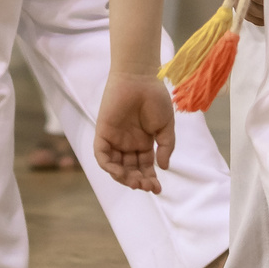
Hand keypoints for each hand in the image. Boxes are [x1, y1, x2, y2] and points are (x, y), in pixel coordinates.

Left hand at [93, 70, 177, 193]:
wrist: (140, 78)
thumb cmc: (155, 98)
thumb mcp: (166, 126)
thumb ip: (166, 147)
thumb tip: (163, 167)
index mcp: (143, 142)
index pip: (145, 166)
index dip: (150, 179)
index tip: (158, 189)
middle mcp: (128, 143)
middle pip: (130, 169)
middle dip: (138, 180)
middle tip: (147, 186)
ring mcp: (115, 139)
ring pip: (116, 166)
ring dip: (124, 177)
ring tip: (136, 181)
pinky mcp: (103, 132)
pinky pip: (102, 155)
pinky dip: (109, 166)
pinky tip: (119, 172)